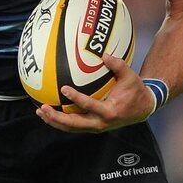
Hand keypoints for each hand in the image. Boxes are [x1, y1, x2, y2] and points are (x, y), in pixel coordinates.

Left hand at [36, 53, 155, 132]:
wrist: (143, 109)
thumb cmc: (135, 91)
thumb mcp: (131, 76)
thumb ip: (118, 65)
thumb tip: (104, 54)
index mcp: (110, 111)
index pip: (89, 106)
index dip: (76, 98)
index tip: (64, 89)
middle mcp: (100, 123)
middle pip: (74, 124)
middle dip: (57, 117)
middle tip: (43, 107)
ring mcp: (95, 127)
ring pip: (71, 128)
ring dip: (54, 121)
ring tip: (40, 111)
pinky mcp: (92, 126)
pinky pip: (73, 126)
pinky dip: (60, 121)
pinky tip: (49, 112)